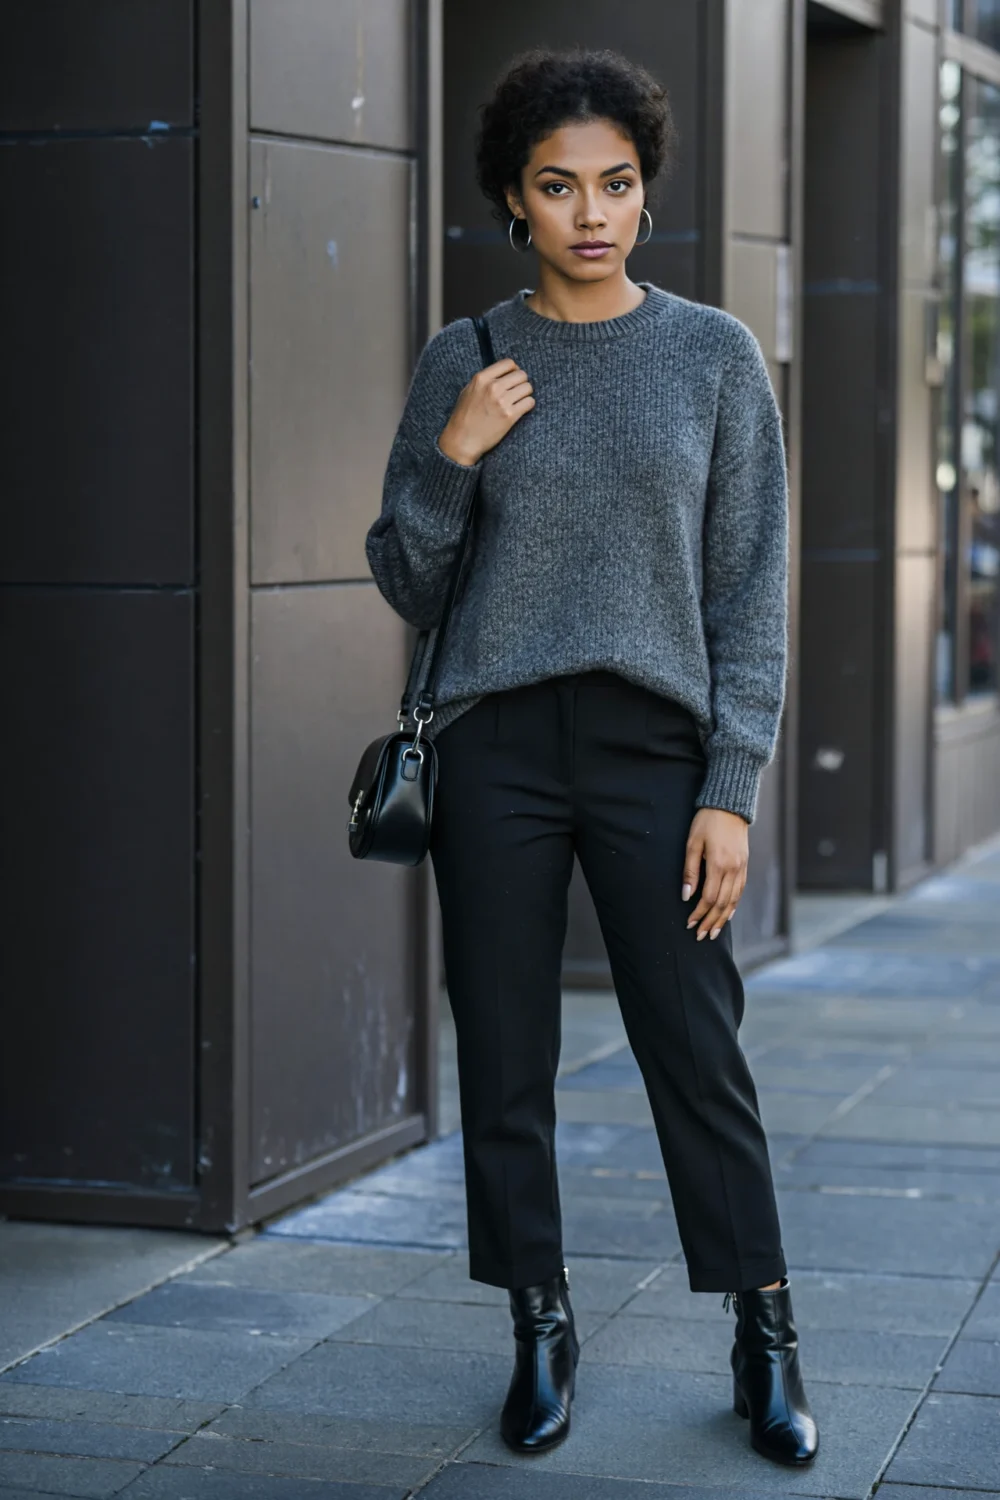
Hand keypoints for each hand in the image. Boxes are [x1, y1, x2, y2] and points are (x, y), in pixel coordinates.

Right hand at [438, 358, 534, 466]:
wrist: (462, 440)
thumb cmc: (463, 416)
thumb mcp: (468, 391)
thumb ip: (484, 381)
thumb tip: (501, 374)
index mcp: (482, 378)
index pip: (509, 363)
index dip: (514, 370)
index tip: (513, 378)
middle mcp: (493, 387)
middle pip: (521, 375)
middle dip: (522, 382)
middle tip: (517, 391)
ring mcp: (502, 402)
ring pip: (527, 388)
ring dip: (526, 394)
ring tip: (518, 401)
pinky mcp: (510, 416)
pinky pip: (529, 402)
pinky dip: (528, 405)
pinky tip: (521, 409)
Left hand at [682, 808, 748, 940]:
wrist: (730, 805)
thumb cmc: (707, 821)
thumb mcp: (692, 843)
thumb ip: (690, 871)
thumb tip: (686, 896)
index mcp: (719, 864)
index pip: (708, 898)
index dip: (699, 913)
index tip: (689, 923)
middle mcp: (733, 869)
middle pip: (722, 904)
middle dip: (711, 922)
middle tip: (701, 936)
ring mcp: (742, 868)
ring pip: (733, 900)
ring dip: (723, 919)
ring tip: (714, 932)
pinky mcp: (745, 865)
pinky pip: (740, 890)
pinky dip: (734, 905)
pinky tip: (727, 914)